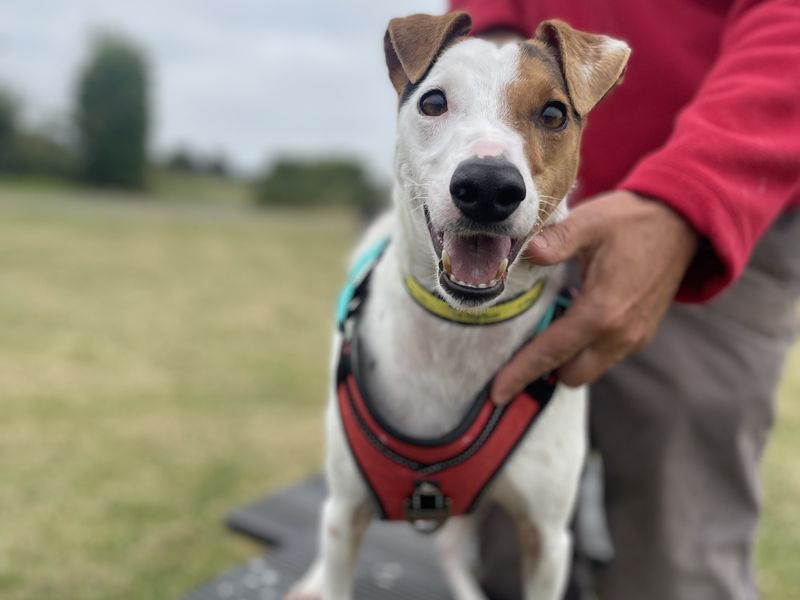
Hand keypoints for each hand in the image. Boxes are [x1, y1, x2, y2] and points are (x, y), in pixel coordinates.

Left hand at [491, 191, 698, 403]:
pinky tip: (572, 319)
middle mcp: (620, 334)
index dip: (520, 373)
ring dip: (565, 358)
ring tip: (546, 327)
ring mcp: (634, 337)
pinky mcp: (641, 333)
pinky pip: (604, 356)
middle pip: (570, 374)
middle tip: (518, 346)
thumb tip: (524, 253)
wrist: (682, 222)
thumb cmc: (632, 220)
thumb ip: (555, 240)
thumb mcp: (590, 222)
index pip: (551, 352)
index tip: (497, 393)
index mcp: (601, 312)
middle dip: (543, 368)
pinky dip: (584, 348)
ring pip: (588, 368)